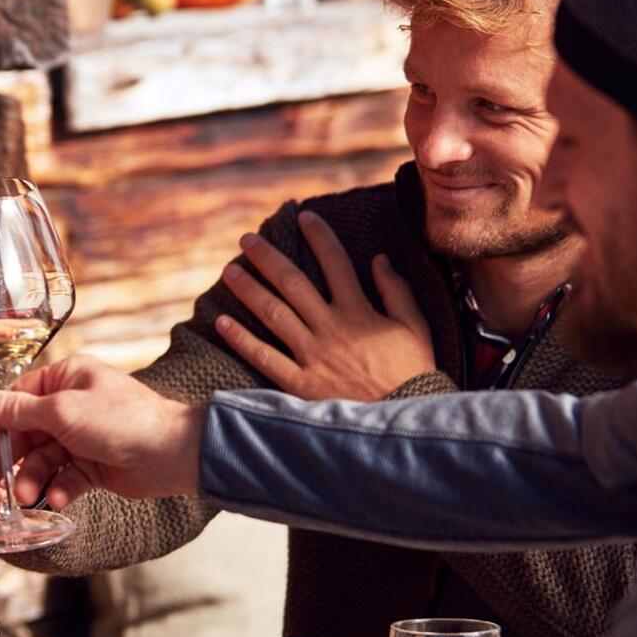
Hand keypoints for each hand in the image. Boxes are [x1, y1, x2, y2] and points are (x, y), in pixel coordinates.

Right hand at [0, 355, 202, 507]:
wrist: (173, 454)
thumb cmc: (122, 420)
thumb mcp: (62, 412)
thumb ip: (18, 410)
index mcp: (65, 378)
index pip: (16, 397)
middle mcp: (71, 404)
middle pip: (24, 432)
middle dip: (5, 458)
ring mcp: (81, 436)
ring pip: (42, 459)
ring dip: (31, 478)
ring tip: (25, 496)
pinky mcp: (92, 465)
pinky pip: (64, 478)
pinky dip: (58, 489)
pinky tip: (57, 500)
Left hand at [215, 212, 434, 401]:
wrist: (403, 420)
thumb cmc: (412, 373)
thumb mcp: (415, 328)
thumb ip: (397, 291)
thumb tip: (379, 258)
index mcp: (360, 311)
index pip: (336, 263)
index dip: (319, 236)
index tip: (303, 216)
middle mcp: (332, 328)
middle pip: (292, 283)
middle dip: (268, 258)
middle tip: (246, 240)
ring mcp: (313, 355)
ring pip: (273, 314)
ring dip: (249, 290)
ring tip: (229, 272)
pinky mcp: (300, 383)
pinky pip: (264, 357)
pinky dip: (242, 340)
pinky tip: (222, 322)